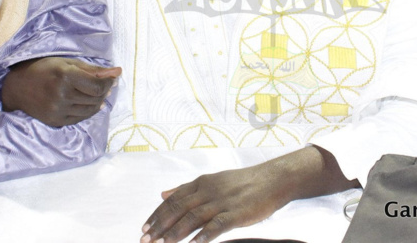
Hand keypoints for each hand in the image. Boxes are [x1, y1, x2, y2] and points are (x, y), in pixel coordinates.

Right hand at [1, 57, 121, 126]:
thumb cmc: (44, 69)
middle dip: (105, 90)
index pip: (98, 85)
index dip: (109, 82)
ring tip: (96, 92)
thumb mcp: (68, 63)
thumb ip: (93, 69)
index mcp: (65, 76)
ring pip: (90, 110)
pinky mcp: (56, 121)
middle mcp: (61, 95)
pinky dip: (88, 110)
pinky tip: (87, 102)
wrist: (18, 87)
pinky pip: (80, 118)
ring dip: (98, 101)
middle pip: (96, 98)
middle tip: (106, 84)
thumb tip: (118, 72)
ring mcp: (58, 110)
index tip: (113, 76)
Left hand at [141, 163, 291, 242]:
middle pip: (178, 209)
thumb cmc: (243, 183)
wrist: (272, 179)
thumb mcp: (212, 180)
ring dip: (176, 232)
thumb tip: (162, 193)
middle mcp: (208, 191)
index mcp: (202, 183)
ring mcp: (222, 201)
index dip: (157, 214)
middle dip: (160, 225)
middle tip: (146, 240)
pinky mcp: (236, 213)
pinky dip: (204, 235)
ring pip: (193, 217)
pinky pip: (216, 225)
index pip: (173, 199)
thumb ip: (186, 188)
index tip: (144, 229)